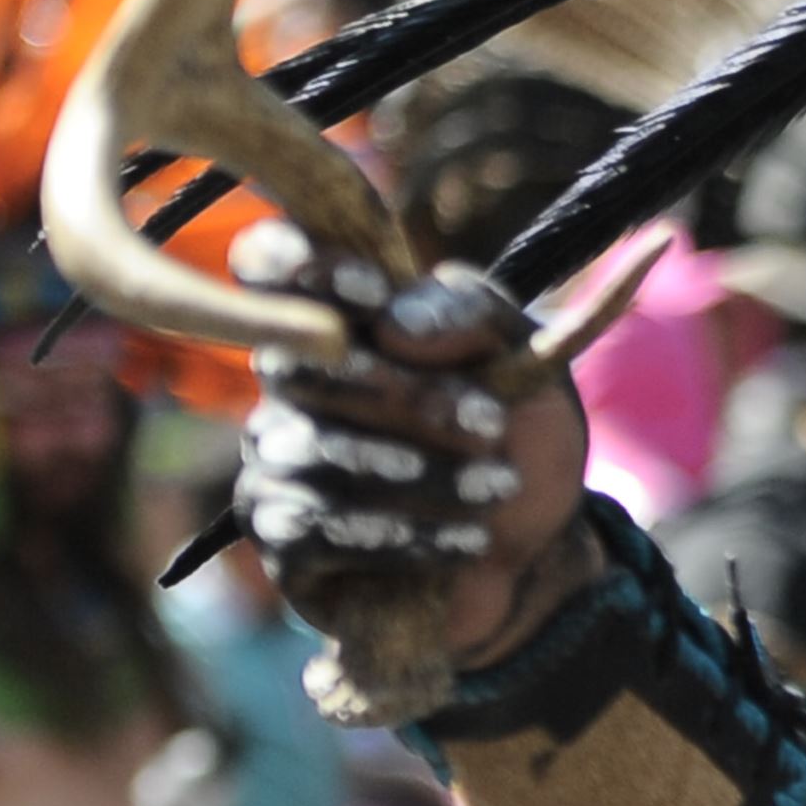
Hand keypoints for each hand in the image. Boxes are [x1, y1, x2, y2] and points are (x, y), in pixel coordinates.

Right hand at [234, 221, 599, 670]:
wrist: (537, 537)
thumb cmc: (521, 429)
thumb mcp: (523, 360)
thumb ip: (471, 316)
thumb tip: (393, 324)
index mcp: (343, 319)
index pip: (268, 264)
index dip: (297, 266)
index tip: (373, 291)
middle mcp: (292, 383)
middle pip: (298, 370)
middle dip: (403, 396)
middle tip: (492, 423)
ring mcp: (276, 459)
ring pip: (312, 455)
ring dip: (419, 474)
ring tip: (500, 486)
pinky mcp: (282, 538)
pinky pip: (314, 530)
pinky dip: (402, 533)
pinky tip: (469, 540)